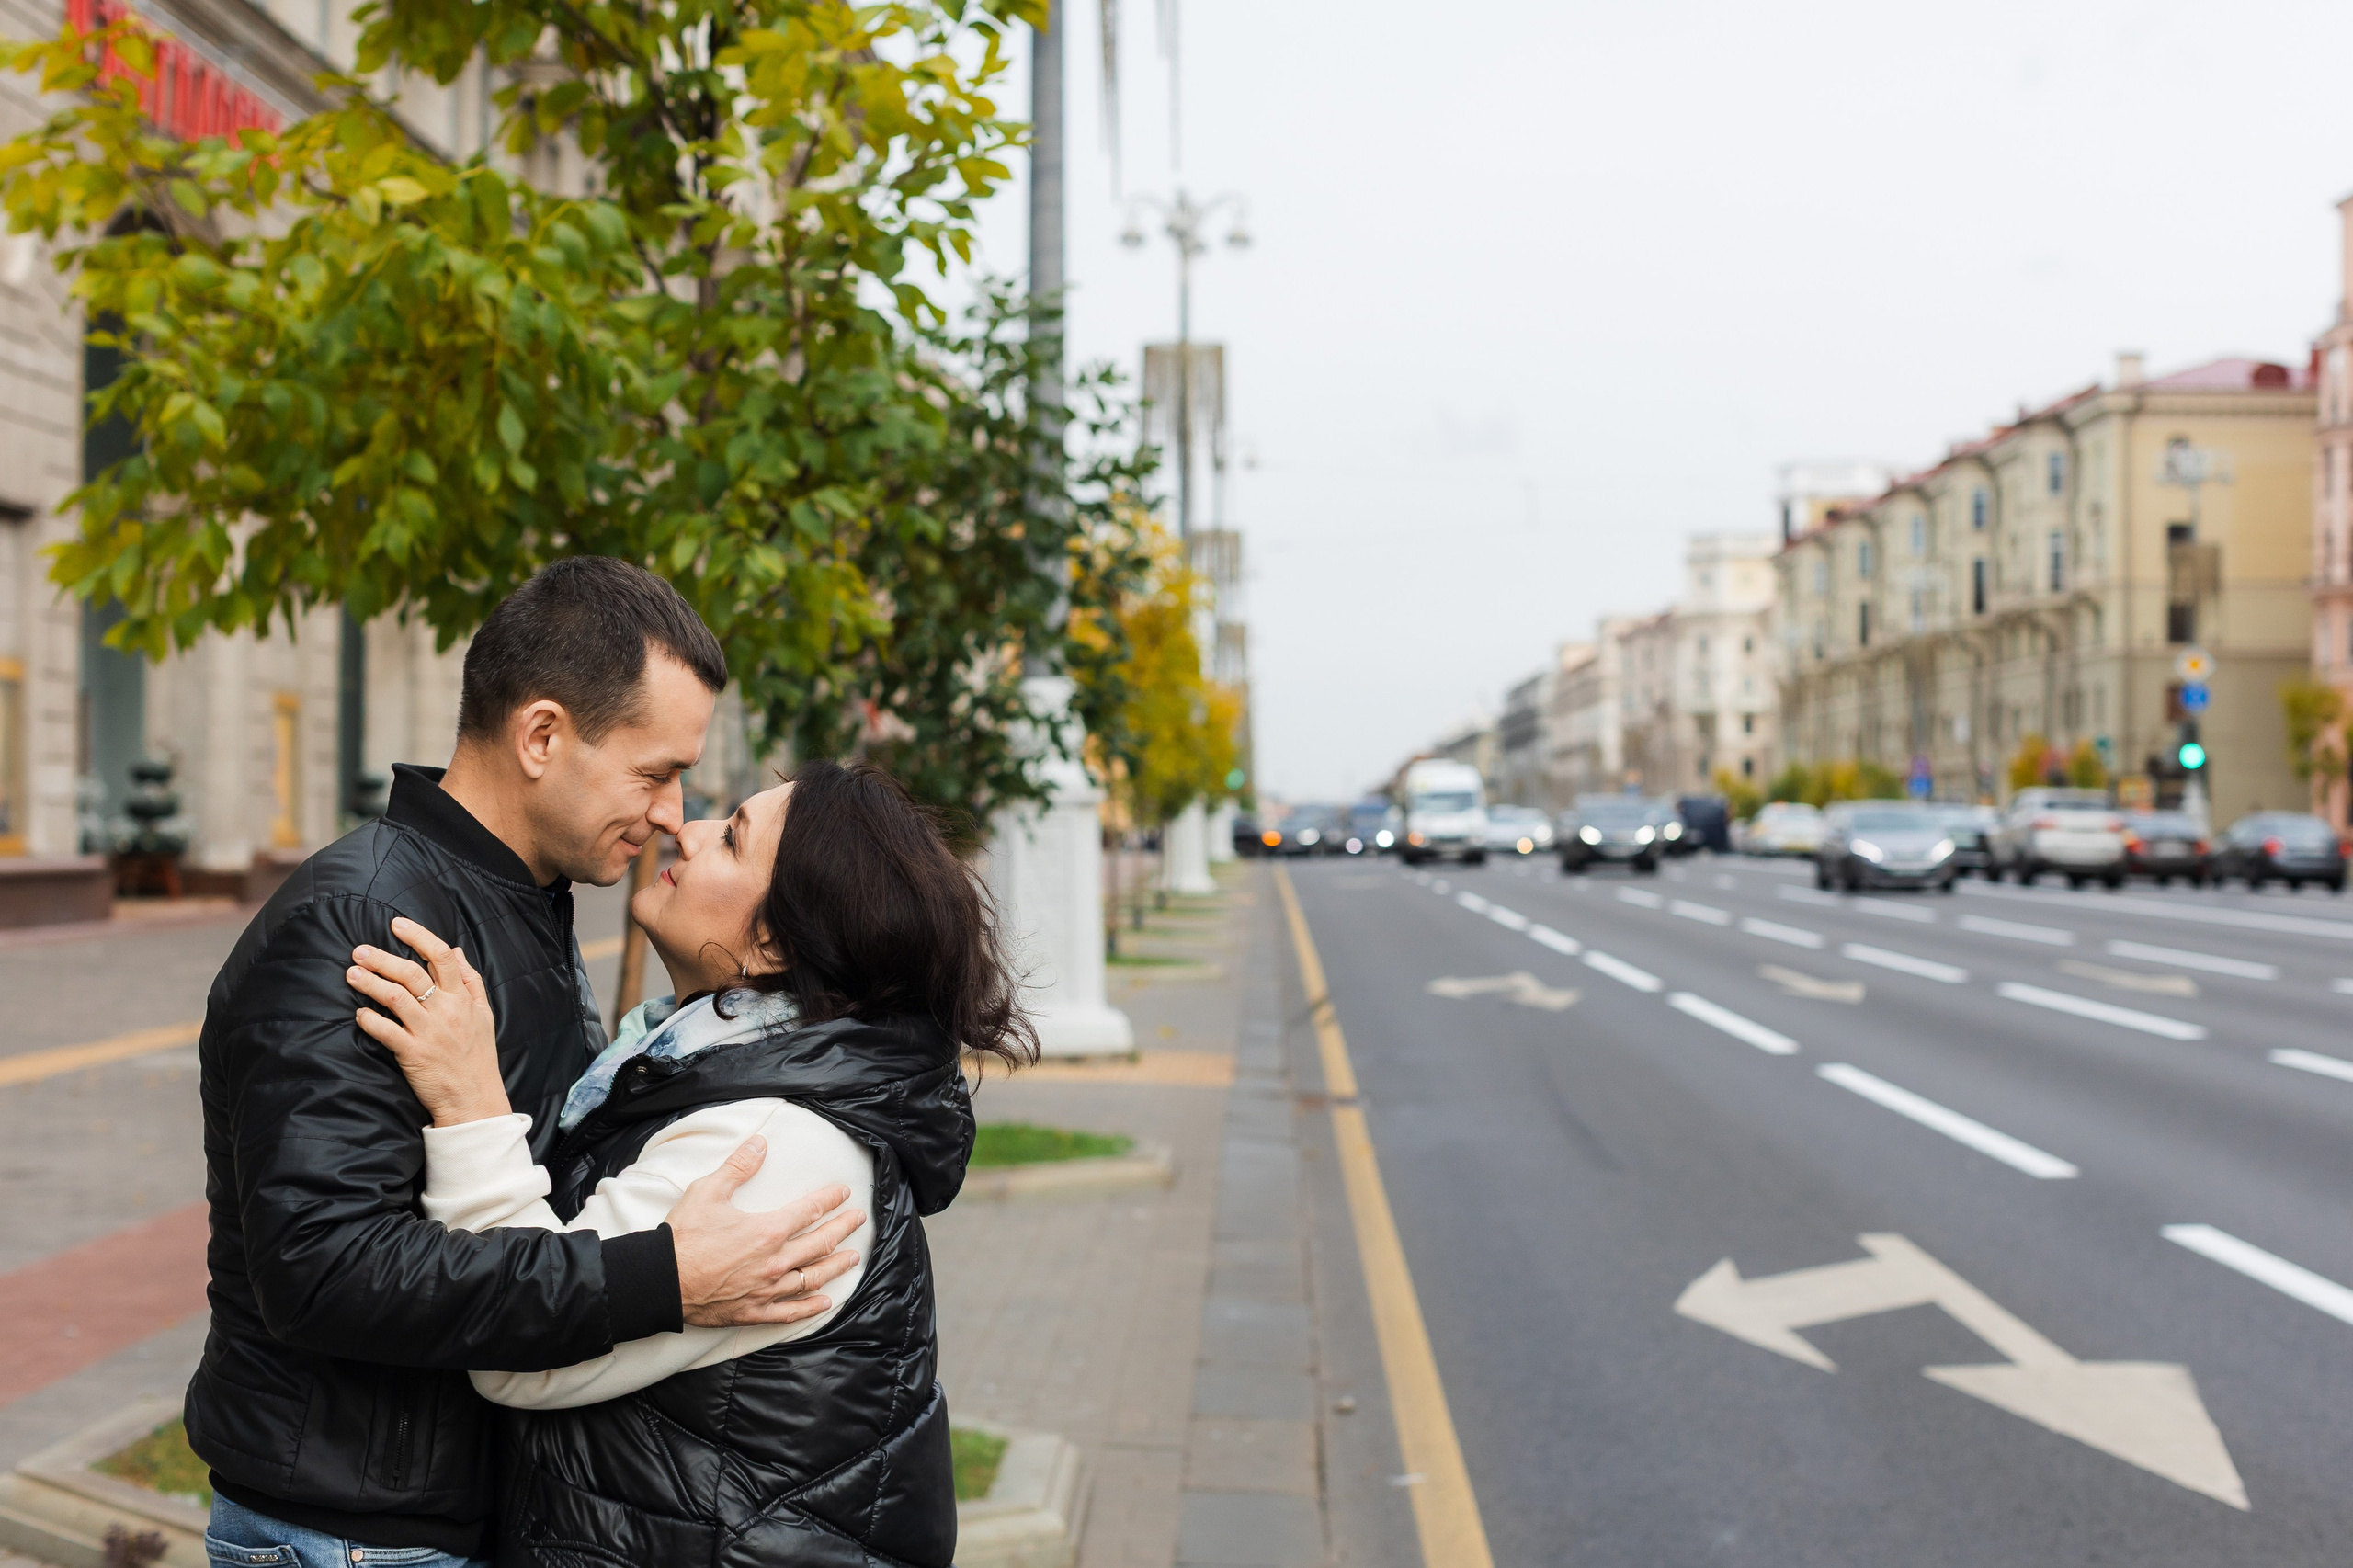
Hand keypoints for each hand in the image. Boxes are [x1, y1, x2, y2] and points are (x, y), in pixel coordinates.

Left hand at [349, 916, 510, 1127]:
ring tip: (351, 974)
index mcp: (462, 998)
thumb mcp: (484, 1014)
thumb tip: (455, 950)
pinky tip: (358, 1013)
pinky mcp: (413, 1054)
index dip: (418, 936)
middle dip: (382, 958)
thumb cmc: (478, 1056)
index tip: (397, 924)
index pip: (441, 957)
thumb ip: (471, 980)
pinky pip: (386, 1032)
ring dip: (370, 983)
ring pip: (395, 998)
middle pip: (412, 974)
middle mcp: (445, 1011)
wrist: (475, 1098)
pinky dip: (369, 1020)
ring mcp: (428, 1032)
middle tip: (359, 951)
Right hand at [671, 1137, 865, 1327]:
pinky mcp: (754, 1312)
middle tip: (858, 1221)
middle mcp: (774, 1262)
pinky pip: (790, 1312)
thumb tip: (760, 1142)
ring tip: (852, 1259)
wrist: (661, 1281)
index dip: (829, 1200)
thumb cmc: (683, 1237)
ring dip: (835, 1267)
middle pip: (820, 1244)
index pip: (808, 1211)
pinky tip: (824, 1303)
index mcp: (767, 1231)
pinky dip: (810, 1307)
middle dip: (842, 1230)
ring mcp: (766, 1290)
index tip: (843, 1193)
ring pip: (812, 1279)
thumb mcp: (708, 1192)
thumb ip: (738, 1167)